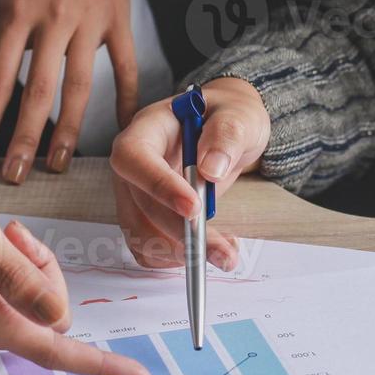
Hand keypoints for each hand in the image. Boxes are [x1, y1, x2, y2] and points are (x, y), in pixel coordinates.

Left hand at [0, 0, 137, 182]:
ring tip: (56, 163)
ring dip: (66, 131)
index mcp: (19, 9)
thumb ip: (2, 20)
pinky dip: (124, 98)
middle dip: (24, 141)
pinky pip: (124, 65)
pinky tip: (119, 126)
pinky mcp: (118, 15)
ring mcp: (91, 20)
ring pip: (79, 88)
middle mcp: (55, 20)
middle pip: (37, 95)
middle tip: (14, 175)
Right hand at [0, 131, 151, 374]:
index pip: (53, 349)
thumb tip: (58, 318)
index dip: (101, 364)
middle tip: (16, 233)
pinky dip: (6, 272)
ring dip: (24, 269)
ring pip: (25, 307)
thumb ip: (17, 276)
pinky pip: (1, 301)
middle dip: (45, 275)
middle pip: (43, 319)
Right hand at [110, 78, 270, 269]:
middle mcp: (135, 163)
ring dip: (180, 252)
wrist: (230, 133)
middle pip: (140, 204)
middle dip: (180, 232)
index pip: (134, 156)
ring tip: (224, 252)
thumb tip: (211, 169)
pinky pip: (149, 248)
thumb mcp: (240, 116)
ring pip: (141, 234)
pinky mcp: (146, 216)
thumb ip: (227, 135)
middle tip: (221, 249)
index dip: (158, 186)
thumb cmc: (230, 117)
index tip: (193, 208)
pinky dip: (177, 258)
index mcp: (149, 128)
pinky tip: (210, 250)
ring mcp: (137, 193)